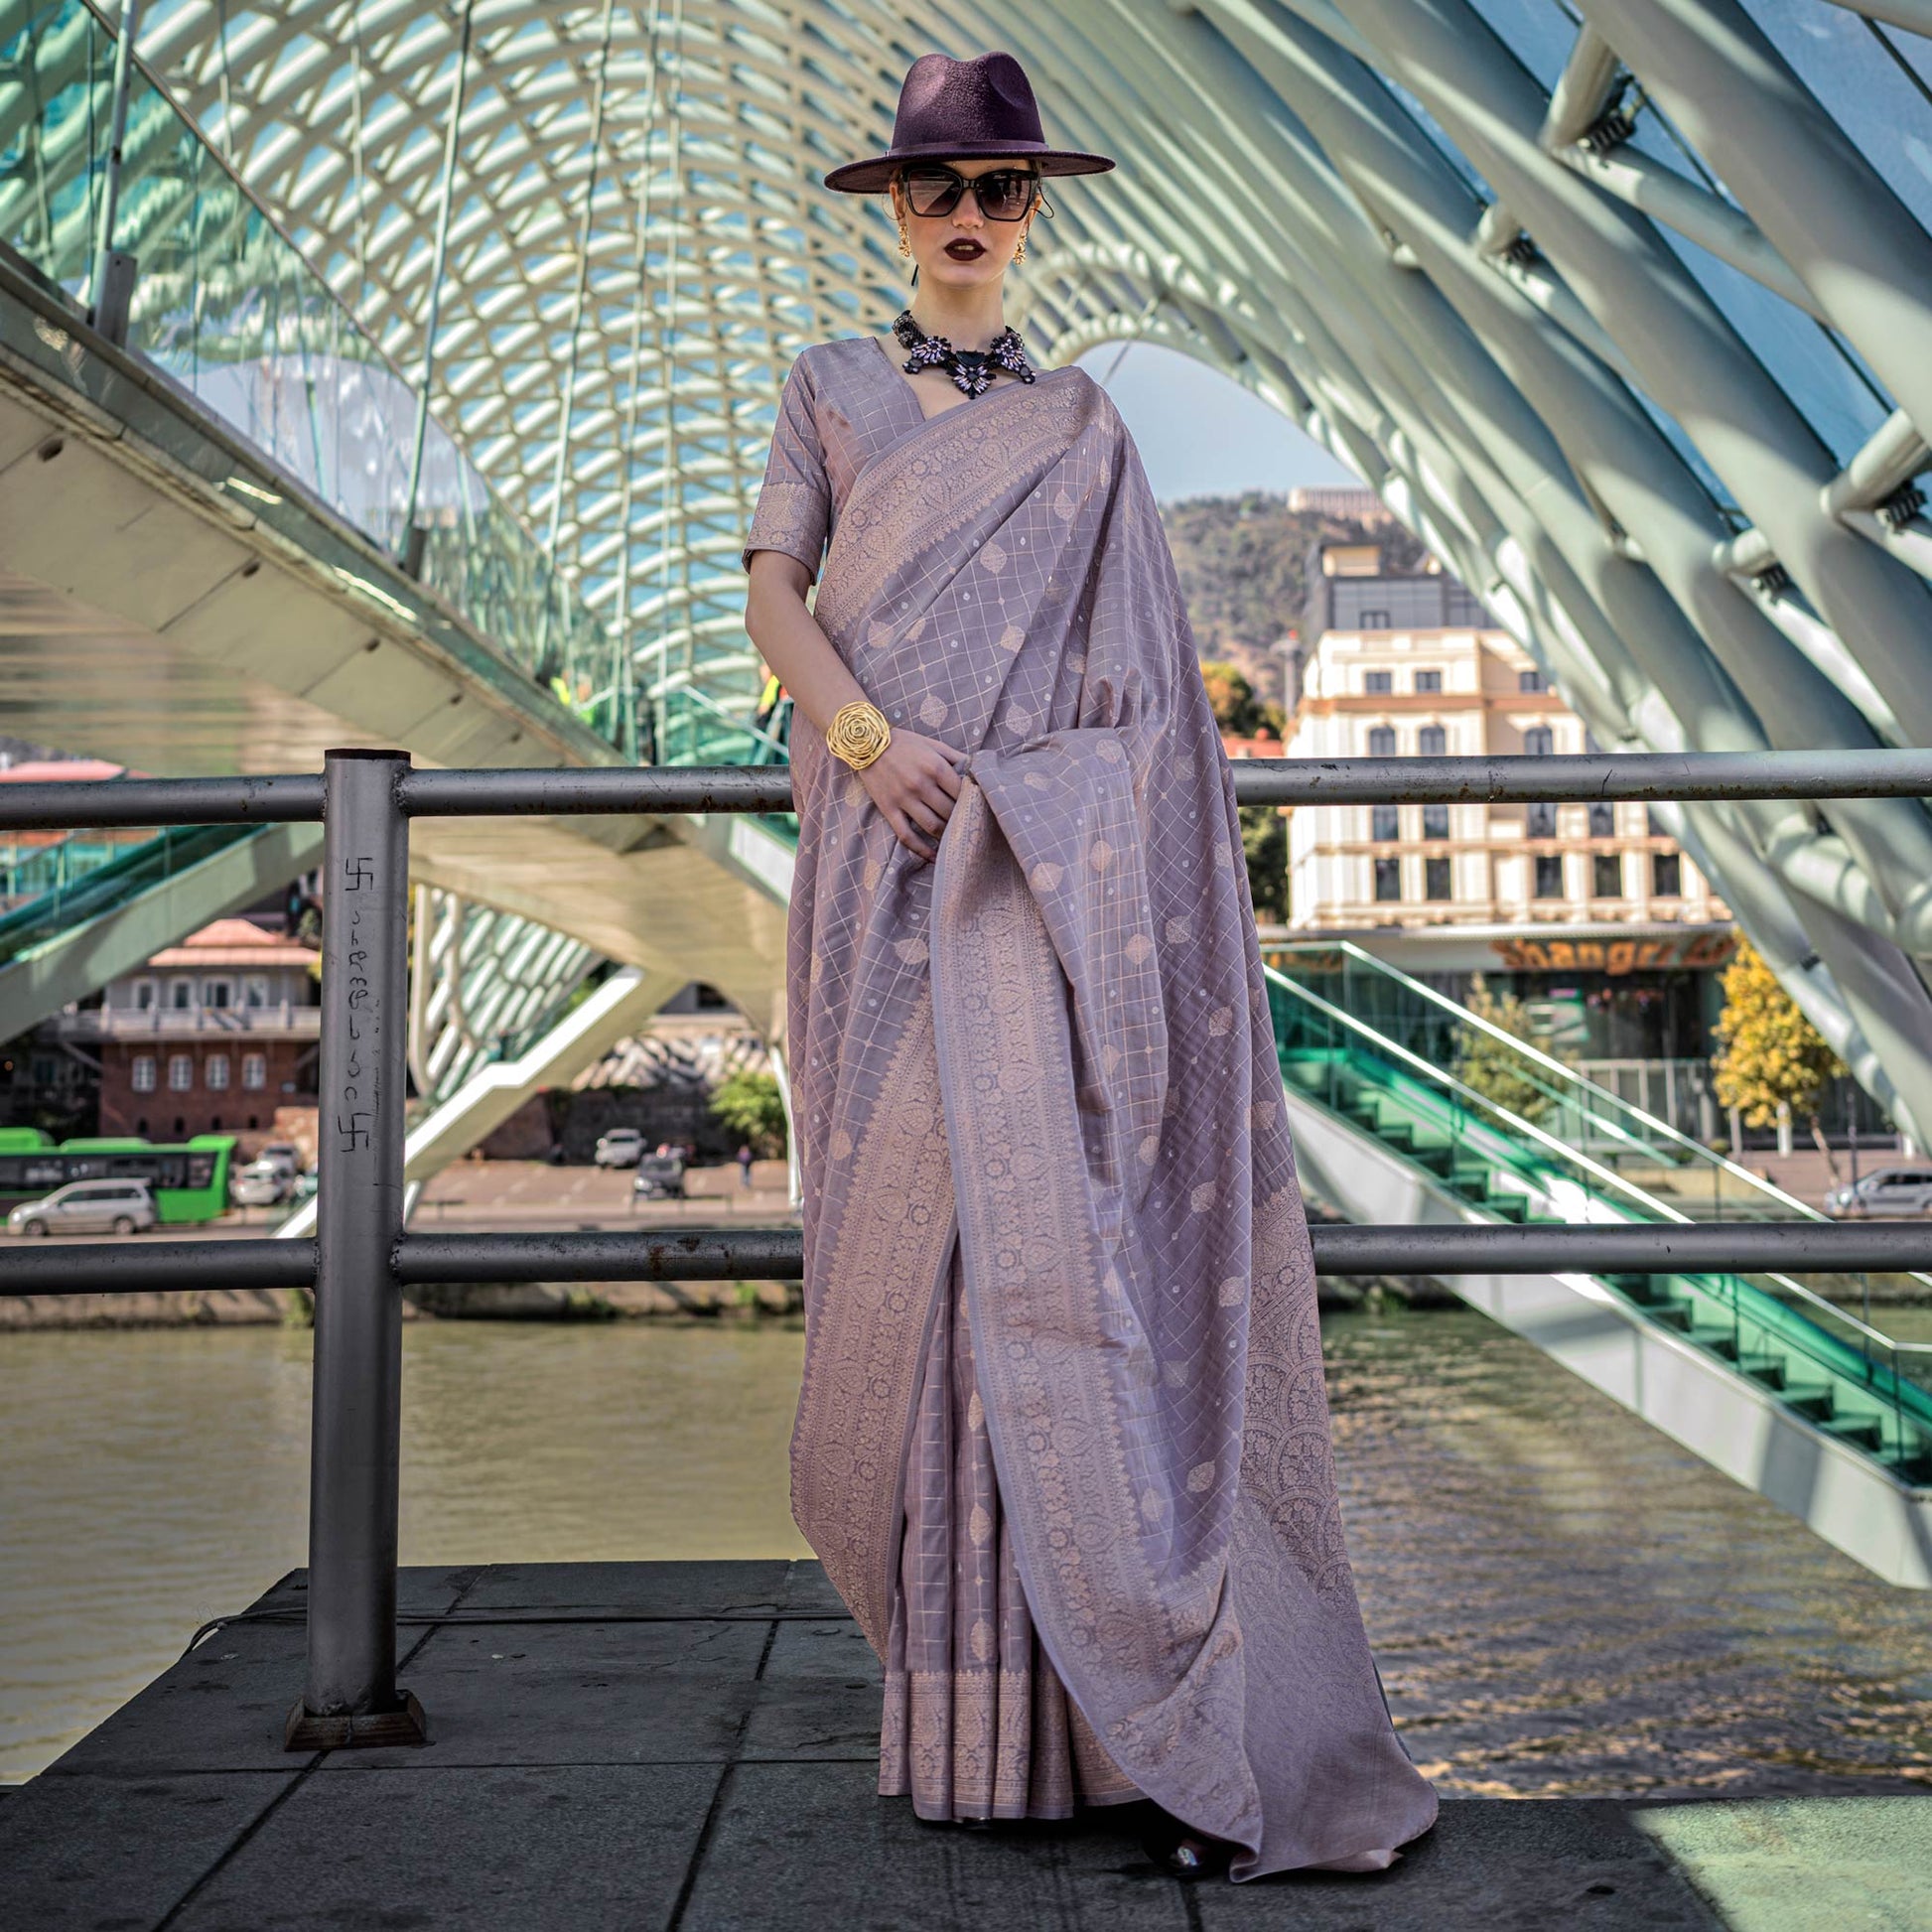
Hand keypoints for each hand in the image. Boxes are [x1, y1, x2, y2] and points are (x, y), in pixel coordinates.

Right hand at [855, 726, 964, 862]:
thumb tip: (977, 770)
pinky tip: (933, 857)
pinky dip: (921, 849)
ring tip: (953, 838)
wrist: (867, 744)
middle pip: (949, 811)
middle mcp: (921, 784)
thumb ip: (956, 757)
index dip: (972, 801)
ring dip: (946, 835)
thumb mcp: (933, 744)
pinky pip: (907, 835)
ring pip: (932, 826)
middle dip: (961, 819)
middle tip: (967, 825)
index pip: (962, 792)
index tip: (976, 807)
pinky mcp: (889, 809)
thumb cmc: (904, 743)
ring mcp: (904, 799)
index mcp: (935, 767)